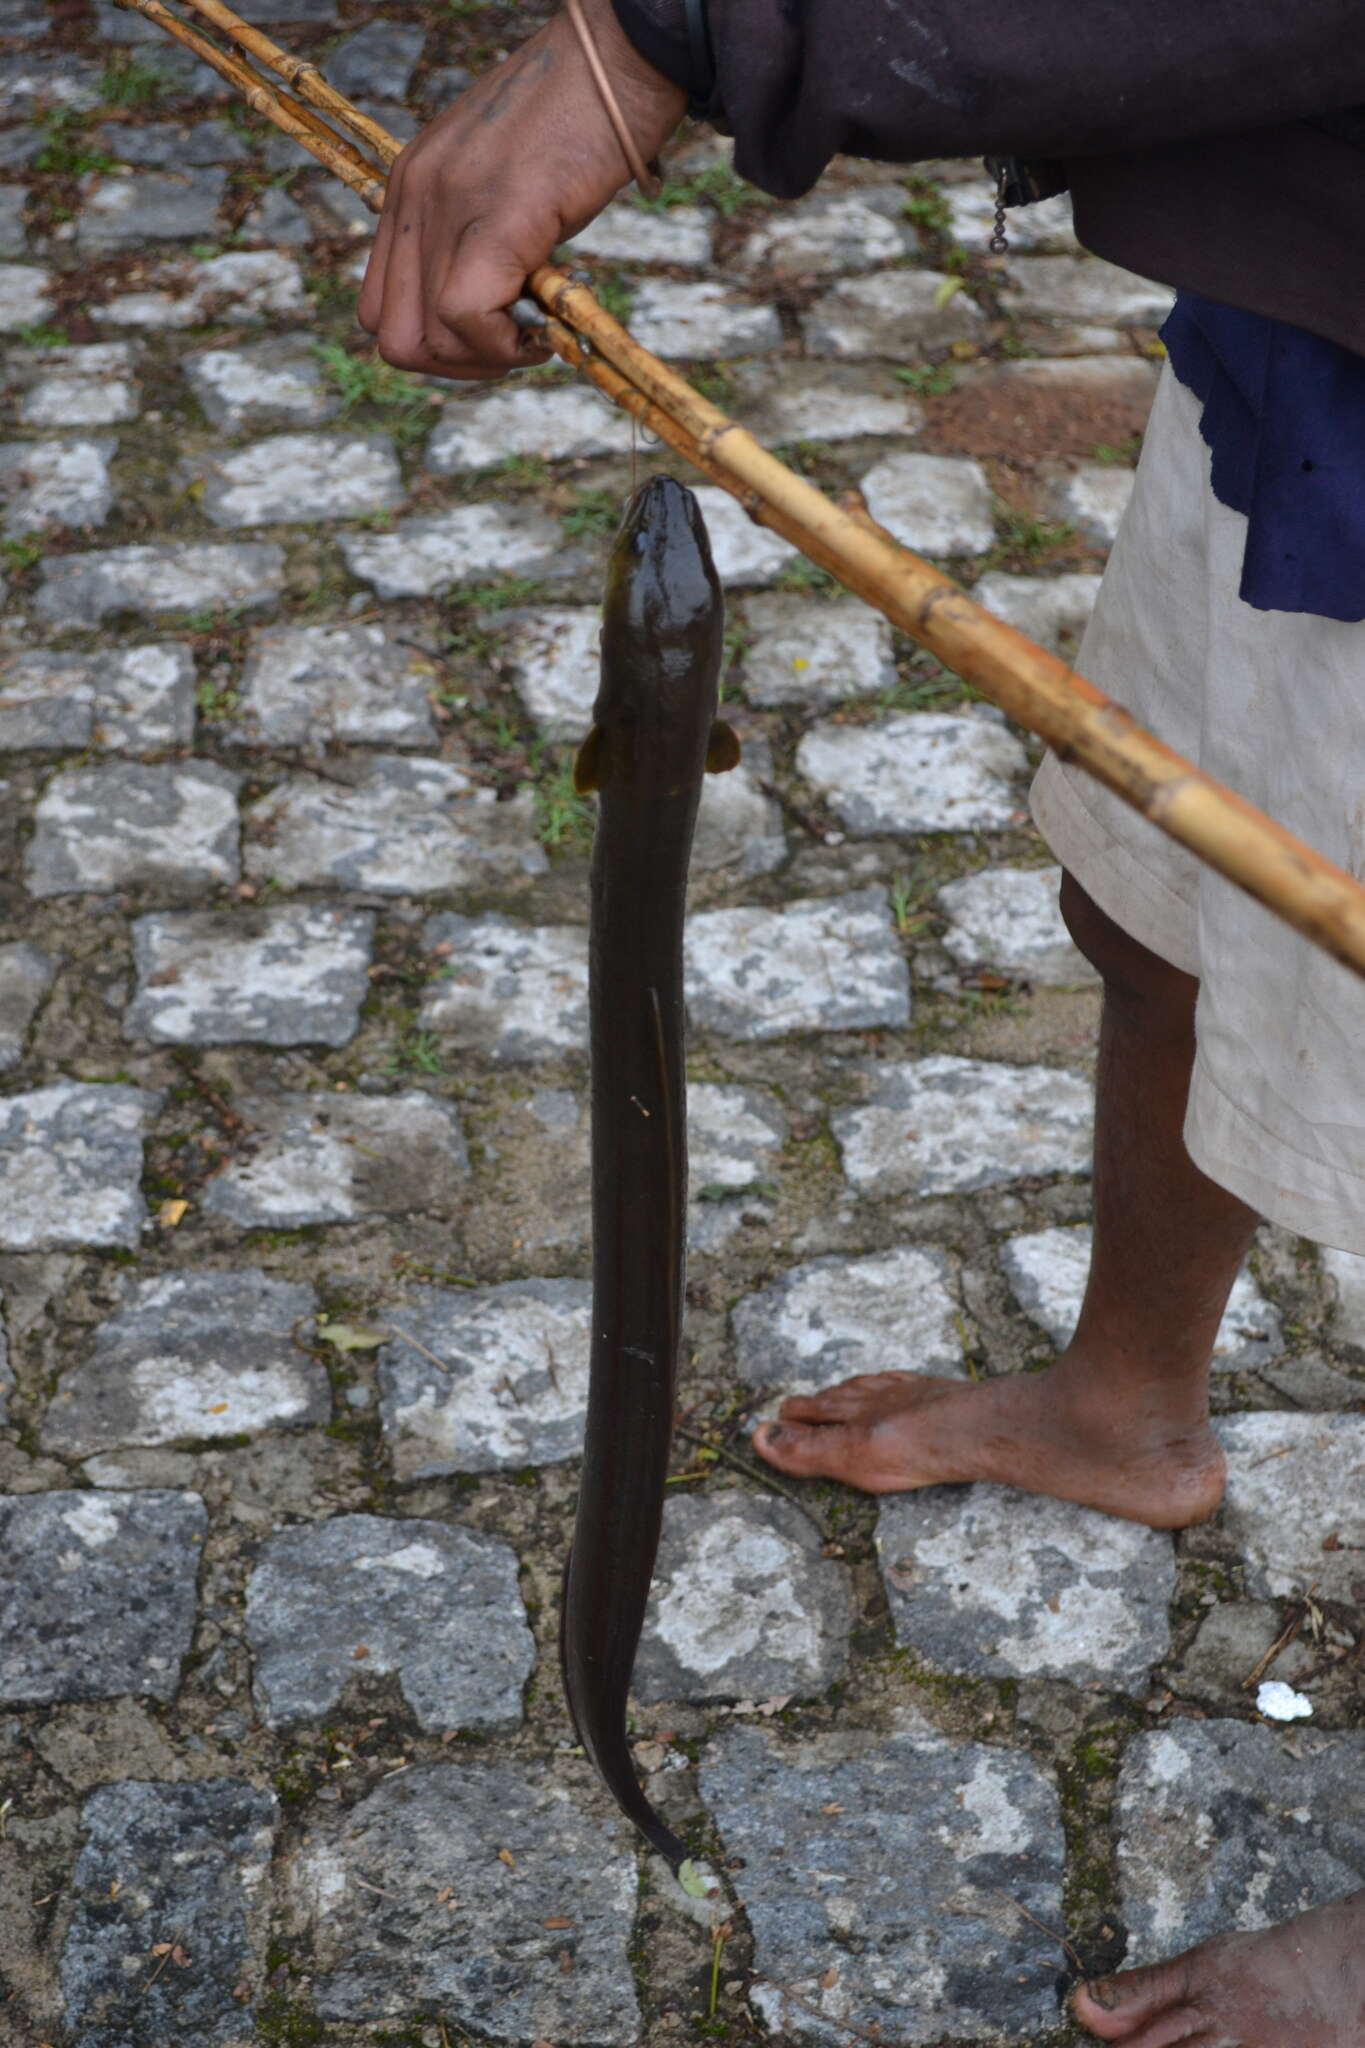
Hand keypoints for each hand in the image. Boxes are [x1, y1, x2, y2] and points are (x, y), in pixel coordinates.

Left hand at [357, 2, 685, 379]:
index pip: (381, 308)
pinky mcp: (495, 219)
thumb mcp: (501, 180)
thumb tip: (489, 305)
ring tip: (533, 334)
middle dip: (454, 364)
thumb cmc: (576, 121)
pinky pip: (467, 318)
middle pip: (394, 338)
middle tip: (512, 346)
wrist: (618, 62)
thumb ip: (476, 234)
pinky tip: (544, 331)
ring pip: (425, 339)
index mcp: (408, 188)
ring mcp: (447, 207)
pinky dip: (505, 347)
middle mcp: (413, 198)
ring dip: (483, 360)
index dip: (435, 342)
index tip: (492, 333)